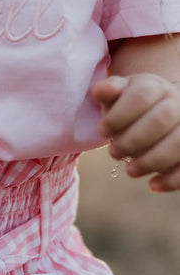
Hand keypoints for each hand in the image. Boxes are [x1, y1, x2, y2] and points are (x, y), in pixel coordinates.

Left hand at [91, 73, 179, 191]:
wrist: (157, 115)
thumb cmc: (130, 109)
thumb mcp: (118, 98)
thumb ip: (109, 91)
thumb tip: (102, 90)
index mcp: (156, 88)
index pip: (142, 94)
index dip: (119, 115)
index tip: (102, 130)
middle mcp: (178, 103)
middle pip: (163, 118)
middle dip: (134, 139)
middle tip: (114, 153)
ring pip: (179, 142)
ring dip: (152, 160)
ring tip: (130, 170)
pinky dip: (171, 179)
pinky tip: (152, 186)